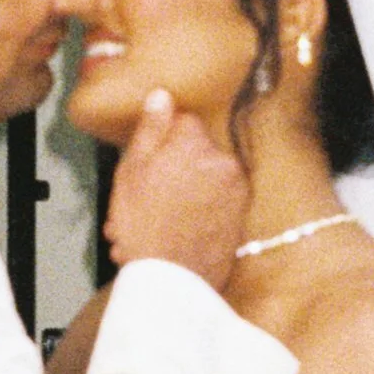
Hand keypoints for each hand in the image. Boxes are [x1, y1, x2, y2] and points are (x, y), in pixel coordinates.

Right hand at [105, 89, 248, 288]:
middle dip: (179, 162)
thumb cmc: (143, 224)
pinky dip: (205, 205)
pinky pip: (221, 197)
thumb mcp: (131, 170)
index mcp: (194, 143)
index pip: (183, 120)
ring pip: (210, 173)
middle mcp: (223, 159)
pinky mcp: (242, 213)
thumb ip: (151, 129)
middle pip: (199, 147)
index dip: (163, 139)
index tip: (152, 159)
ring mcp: (237, 187)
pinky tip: (182, 224)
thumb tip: (161, 94)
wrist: (171, 278)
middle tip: (152, 192)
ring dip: (192, 185)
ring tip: (164, 213)